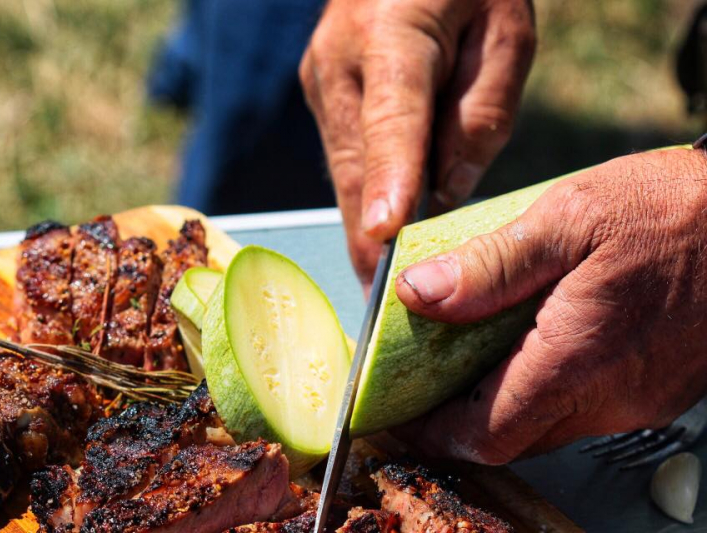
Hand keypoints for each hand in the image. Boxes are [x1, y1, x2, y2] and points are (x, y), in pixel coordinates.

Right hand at [300, 0, 535, 284]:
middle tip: (386, 312)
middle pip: (355, 167)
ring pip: (343, 176)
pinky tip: (381, 242)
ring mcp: (323, 83)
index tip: (384, 239)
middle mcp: (341, 64)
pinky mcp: (323, 98)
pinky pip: (344, 163)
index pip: (392, 121)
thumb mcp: (505, 34)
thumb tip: (444, 194)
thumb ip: (479, 116)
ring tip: (382, 294)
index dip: (388, 184)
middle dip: (370, 241)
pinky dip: (363, 203)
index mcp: (394, 34)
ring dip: (362, 230)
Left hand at [393, 148, 706, 464]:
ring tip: (469, 359)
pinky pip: (584, 407)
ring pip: (548, 424)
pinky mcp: (657, 388)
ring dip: (502, 404)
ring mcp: (638, 398)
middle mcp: (609, 396)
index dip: (434, 432)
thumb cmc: (673, 210)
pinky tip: (531, 344)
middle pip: (512, 437)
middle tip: (425, 384)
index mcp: (577, 360)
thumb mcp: (569, 218)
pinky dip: (544, 389)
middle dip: (460, 422)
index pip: (485, 434)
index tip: (400, 414)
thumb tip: (419, 294)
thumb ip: (490, 265)